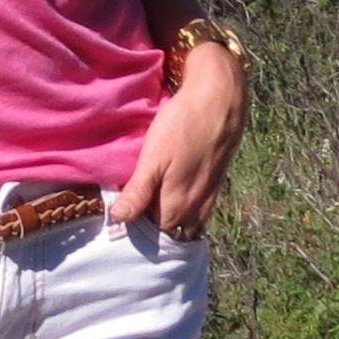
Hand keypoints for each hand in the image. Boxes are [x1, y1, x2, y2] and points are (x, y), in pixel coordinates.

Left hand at [108, 42, 245, 239]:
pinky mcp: (215, 187)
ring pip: (185, 223)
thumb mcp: (153, 157)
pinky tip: (172, 189)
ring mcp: (208, 200)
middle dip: (151, 224)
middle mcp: (195, 211)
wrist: (220, 103)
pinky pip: (197, 211)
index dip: (133, 225)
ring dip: (168, 217)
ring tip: (149, 198)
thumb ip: (138, 192)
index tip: (119, 208)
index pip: (149, 234)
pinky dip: (184, 208)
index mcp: (176, 207)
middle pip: (168, 231)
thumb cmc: (183, 127)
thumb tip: (118, 219)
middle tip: (131, 202)